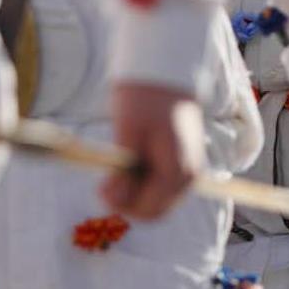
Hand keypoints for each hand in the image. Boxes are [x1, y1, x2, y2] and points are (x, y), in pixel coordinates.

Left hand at [101, 82, 205, 219]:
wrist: (164, 76)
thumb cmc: (144, 99)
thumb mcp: (127, 132)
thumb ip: (122, 171)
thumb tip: (113, 200)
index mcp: (177, 171)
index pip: (148, 210)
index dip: (121, 203)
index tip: (100, 186)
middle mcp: (188, 179)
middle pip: (153, 212)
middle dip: (126, 202)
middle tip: (105, 180)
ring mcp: (188, 175)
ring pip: (156, 204)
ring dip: (133, 194)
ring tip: (119, 167)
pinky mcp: (182, 169)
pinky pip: (159, 191)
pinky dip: (141, 185)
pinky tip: (130, 164)